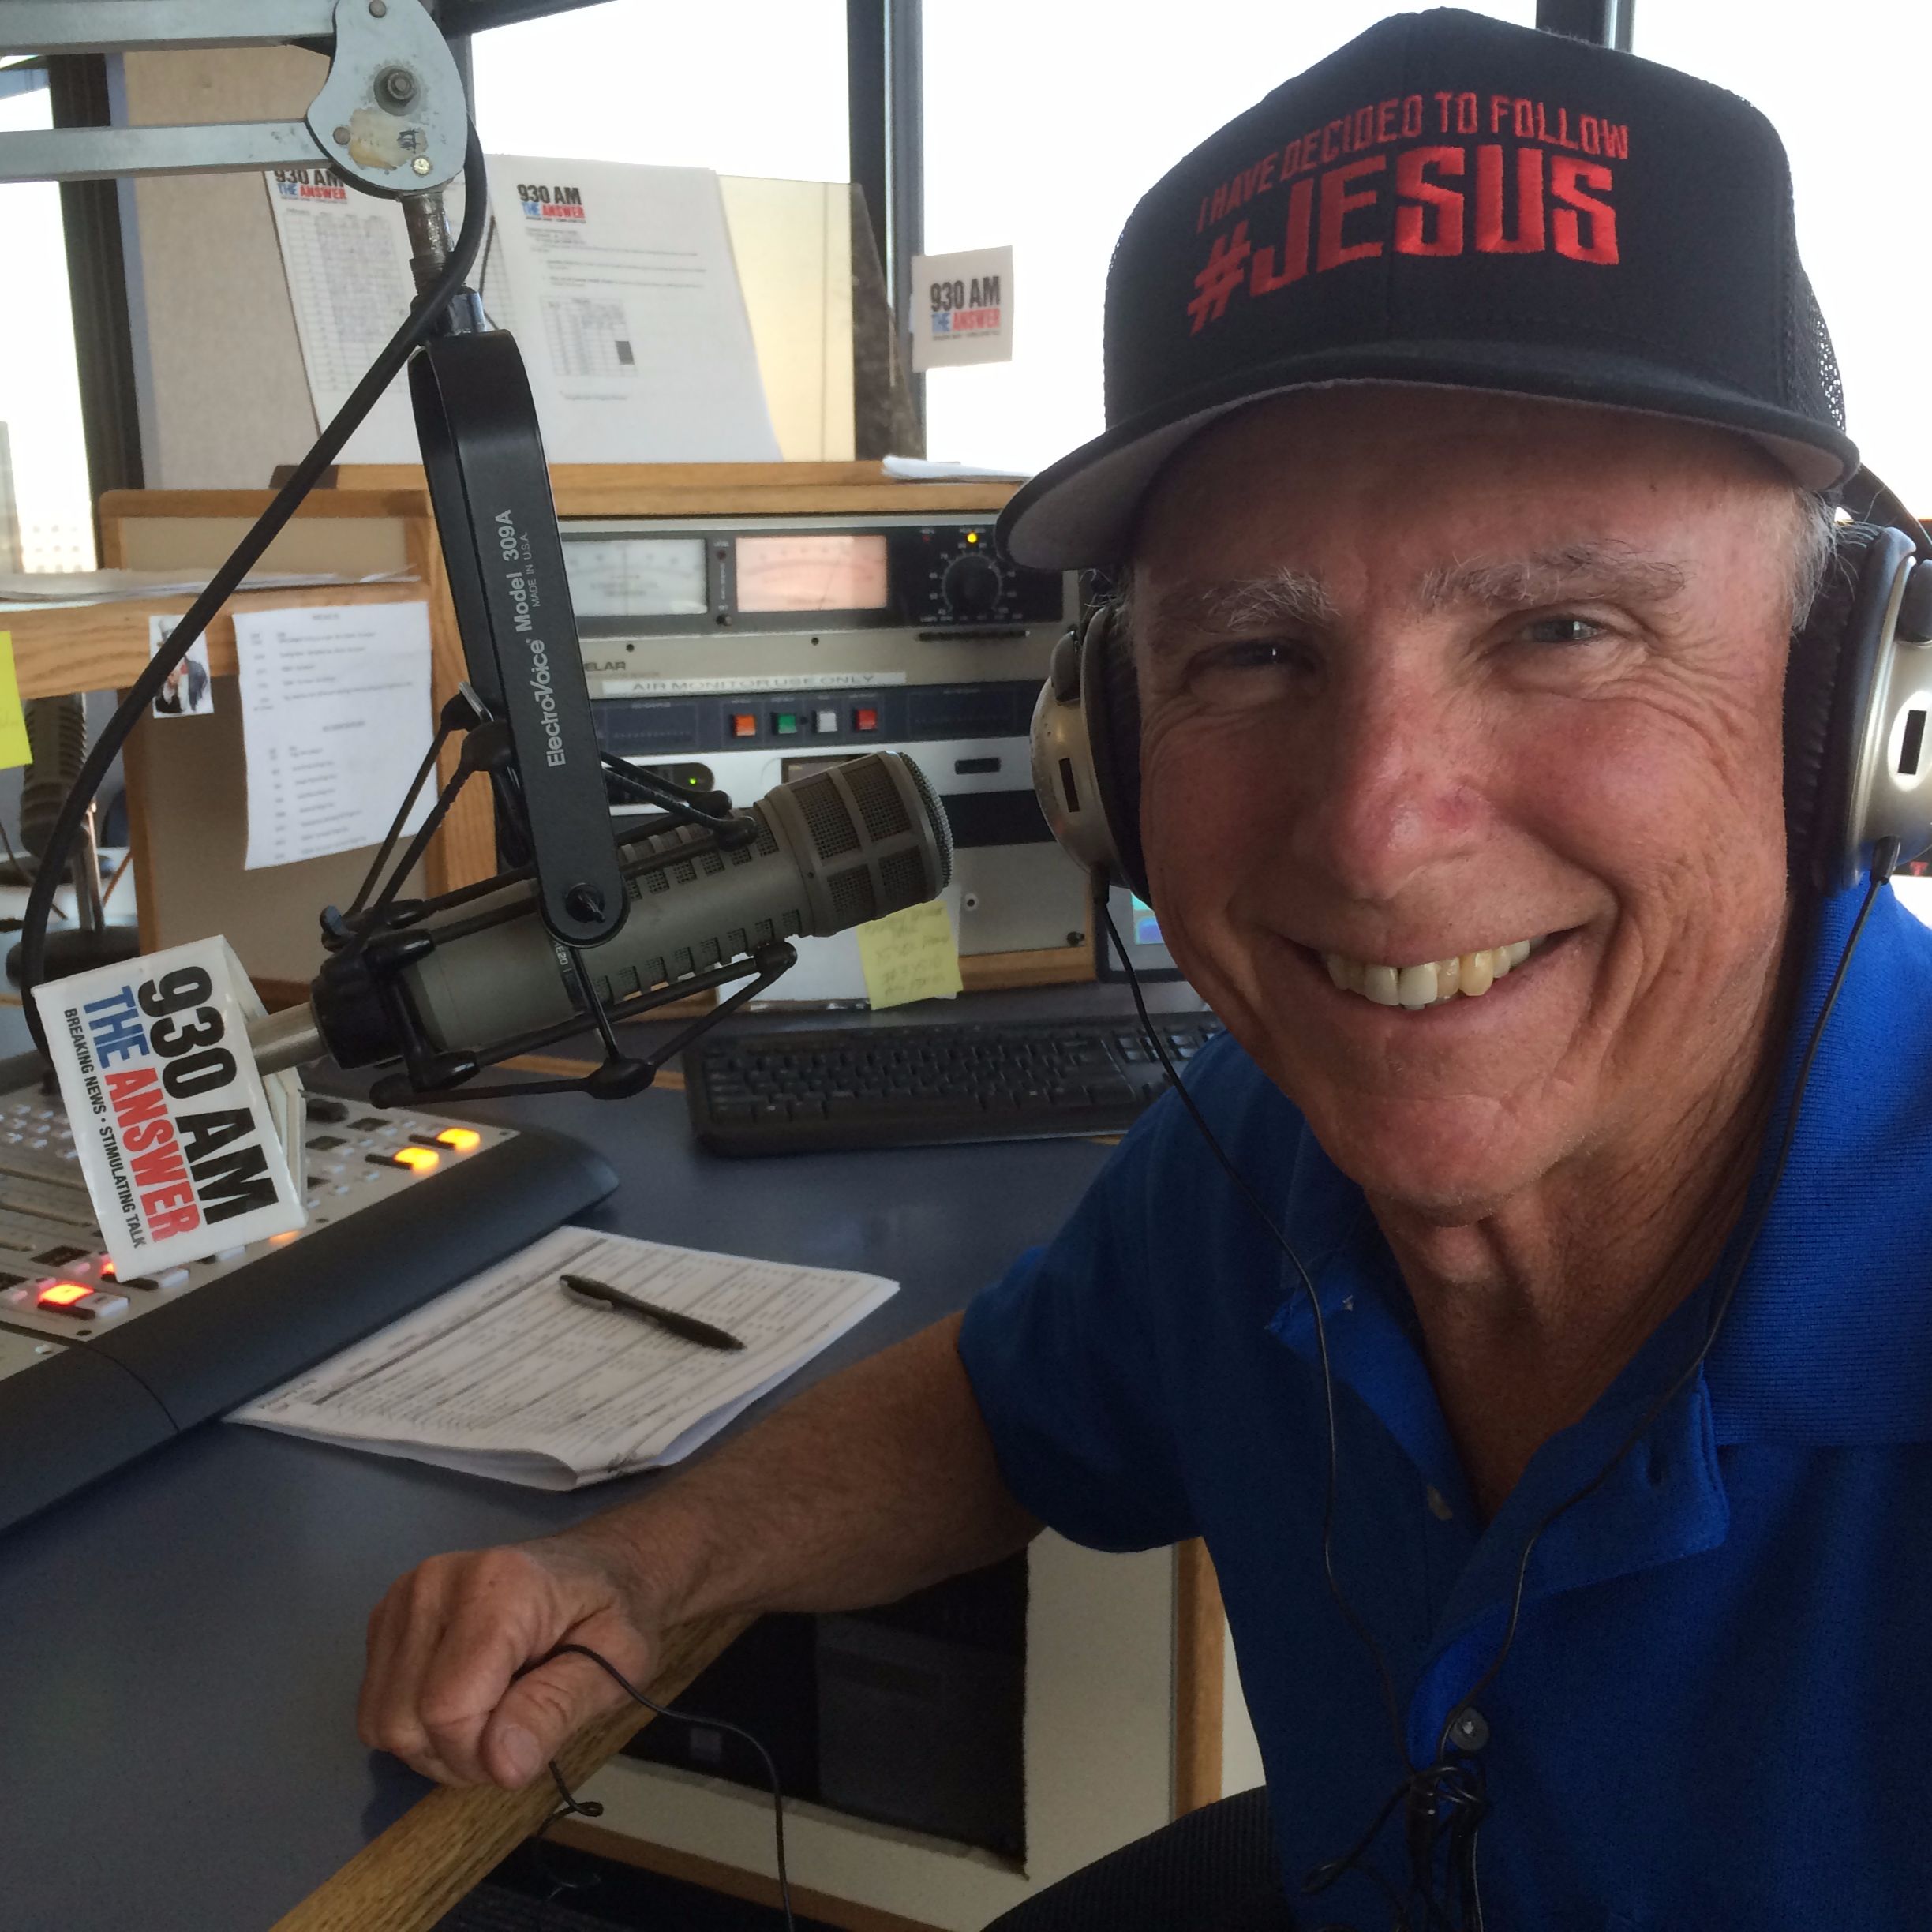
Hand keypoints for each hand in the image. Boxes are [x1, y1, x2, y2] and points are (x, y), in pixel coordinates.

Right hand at [358, 1528, 659, 1788]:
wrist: (599, 1566)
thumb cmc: (615, 1613)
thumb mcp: (617, 1662)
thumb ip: (557, 1708)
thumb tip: (499, 1765)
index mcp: (497, 1587)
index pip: (448, 1708)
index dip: (480, 1756)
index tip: (526, 1747)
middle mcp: (434, 1583)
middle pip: (405, 1722)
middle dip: (457, 1757)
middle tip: (513, 1734)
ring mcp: (402, 1596)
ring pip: (381, 1721)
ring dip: (432, 1747)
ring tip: (490, 1717)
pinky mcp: (386, 1616)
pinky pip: (376, 1707)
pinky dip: (414, 1726)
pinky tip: (461, 1703)